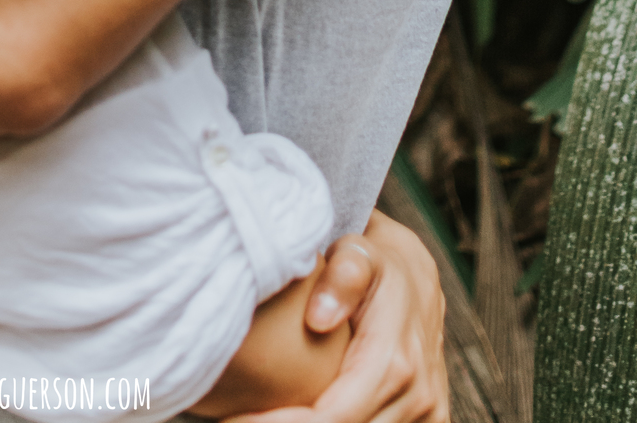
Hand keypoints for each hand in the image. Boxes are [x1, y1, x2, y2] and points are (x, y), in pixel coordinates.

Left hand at [223, 211, 447, 422]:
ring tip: (255, 416)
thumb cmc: (375, 264)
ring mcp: (426, 415)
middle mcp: (416, 397)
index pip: (332, 417)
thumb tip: (319, 318)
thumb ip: (343, 275)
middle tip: (232, 420)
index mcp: (395, 363)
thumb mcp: (358, 253)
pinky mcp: (427, 422)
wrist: (416, 279)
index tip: (234, 420)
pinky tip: (295, 416)